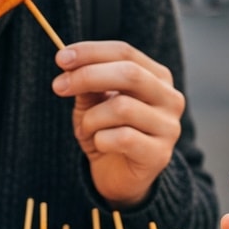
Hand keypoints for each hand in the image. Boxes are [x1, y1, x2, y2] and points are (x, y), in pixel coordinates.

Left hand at [52, 41, 184, 206]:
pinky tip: (101, 145)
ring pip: (122, 107)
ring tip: (85, 129)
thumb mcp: (93, 102)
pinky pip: (122, 138)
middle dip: (88, 76)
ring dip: (91, 118)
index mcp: (157, 77)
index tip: (61, 58)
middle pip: (130, 74)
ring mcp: (168, 127)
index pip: (125, 52)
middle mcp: (170, 98)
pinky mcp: (159, 154)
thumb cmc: (107, 131)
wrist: (119, 177)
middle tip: (58, 86)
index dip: (91, 52)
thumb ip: (87, 83)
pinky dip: (100, 140)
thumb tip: (69, 63)